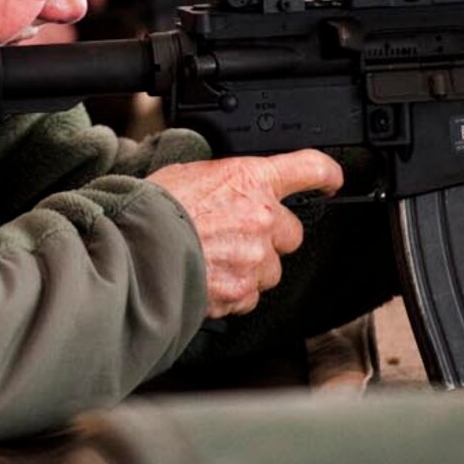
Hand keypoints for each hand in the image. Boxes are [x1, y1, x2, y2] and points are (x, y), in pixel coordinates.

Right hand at [148, 150, 341, 317]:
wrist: (133, 252)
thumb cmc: (152, 209)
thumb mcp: (189, 174)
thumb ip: (224, 181)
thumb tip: (230, 187)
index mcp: (250, 179)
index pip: (309, 169)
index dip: (325, 174)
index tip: (330, 180)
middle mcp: (261, 218)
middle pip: (292, 231)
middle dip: (270, 236)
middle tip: (236, 236)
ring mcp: (256, 258)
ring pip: (271, 267)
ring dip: (251, 267)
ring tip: (213, 260)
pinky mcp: (243, 291)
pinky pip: (251, 295)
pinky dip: (233, 291)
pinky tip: (207, 278)